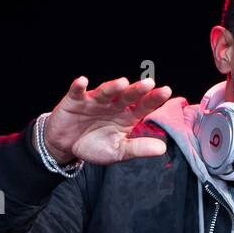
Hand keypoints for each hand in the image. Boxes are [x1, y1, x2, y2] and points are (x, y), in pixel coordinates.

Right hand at [43, 76, 174, 165]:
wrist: (67, 146)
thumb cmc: (95, 146)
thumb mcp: (118, 151)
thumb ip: (138, 148)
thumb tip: (163, 148)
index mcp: (127, 116)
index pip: (143, 106)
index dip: (153, 99)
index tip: (166, 91)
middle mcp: (113, 105)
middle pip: (127, 96)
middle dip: (137, 90)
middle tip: (149, 84)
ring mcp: (94, 101)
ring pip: (105, 91)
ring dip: (112, 87)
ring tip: (123, 83)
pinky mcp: (74, 100)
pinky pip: (77, 92)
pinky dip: (79, 86)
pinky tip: (82, 81)